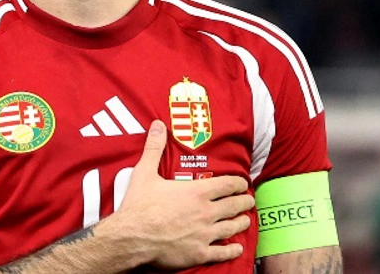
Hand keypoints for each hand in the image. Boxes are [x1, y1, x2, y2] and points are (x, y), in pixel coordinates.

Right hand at [100, 120, 254, 269]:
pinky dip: (232, 250)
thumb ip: (154, 148)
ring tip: (245, 220)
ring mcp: (204, 234)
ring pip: (231, 227)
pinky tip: (236, 248)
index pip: (227, 184)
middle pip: (233, 205)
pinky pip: (221, 253)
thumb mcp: (145, 172)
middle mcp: (205, 212)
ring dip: (241, 222)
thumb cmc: (138, 207)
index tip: (242, 183)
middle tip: (248, 200)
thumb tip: (157, 126)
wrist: (131, 238)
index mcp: (196, 192)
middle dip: (244, 202)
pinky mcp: (198, 253)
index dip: (238, 183)